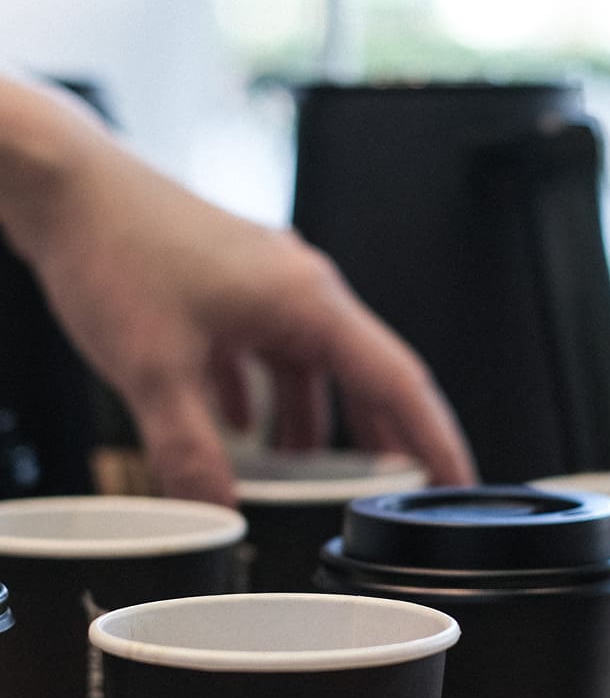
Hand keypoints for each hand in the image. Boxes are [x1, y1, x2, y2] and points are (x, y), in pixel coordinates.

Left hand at [0, 77, 475, 503]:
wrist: (61, 182)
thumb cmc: (114, 244)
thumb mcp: (152, 371)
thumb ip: (190, 452)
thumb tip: (217, 515)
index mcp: (307, 302)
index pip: (398, 381)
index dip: (436, 441)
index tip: (461, 484)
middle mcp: (299, 287)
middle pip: (363, 375)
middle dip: (378, 438)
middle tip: (393, 491)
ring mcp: (266, 280)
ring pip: (311, 364)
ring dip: (310, 421)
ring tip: (298, 472)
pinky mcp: (230, 280)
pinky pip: (268, 347)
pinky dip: (265, 391)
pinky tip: (238, 422)